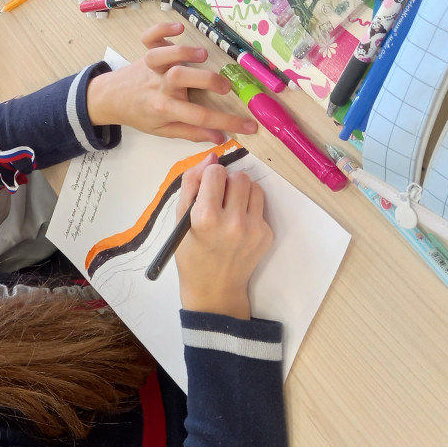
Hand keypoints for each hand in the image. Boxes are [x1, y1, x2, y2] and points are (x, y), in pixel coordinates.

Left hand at [86, 22, 257, 142]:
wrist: (111, 99)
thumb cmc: (141, 115)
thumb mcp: (164, 130)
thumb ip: (192, 133)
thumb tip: (221, 138)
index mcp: (164, 108)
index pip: (200, 117)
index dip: (228, 123)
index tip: (251, 126)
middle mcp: (158, 85)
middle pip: (179, 78)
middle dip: (205, 80)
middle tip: (225, 87)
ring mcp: (151, 66)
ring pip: (162, 55)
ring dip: (183, 52)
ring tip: (203, 55)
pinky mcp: (145, 51)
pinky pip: (149, 37)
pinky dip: (161, 29)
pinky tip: (179, 28)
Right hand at [174, 153, 272, 318]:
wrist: (214, 289)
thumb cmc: (191, 253)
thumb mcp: (180, 219)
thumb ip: (191, 184)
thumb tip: (211, 157)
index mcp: (206, 218)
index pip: (215, 173)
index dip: (208, 177)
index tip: (205, 190)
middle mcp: (233, 222)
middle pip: (239, 176)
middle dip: (227, 181)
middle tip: (218, 198)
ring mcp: (254, 229)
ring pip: (254, 186)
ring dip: (241, 191)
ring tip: (230, 207)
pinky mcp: (267, 235)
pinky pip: (261, 205)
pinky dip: (249, 207)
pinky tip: (238, 223)